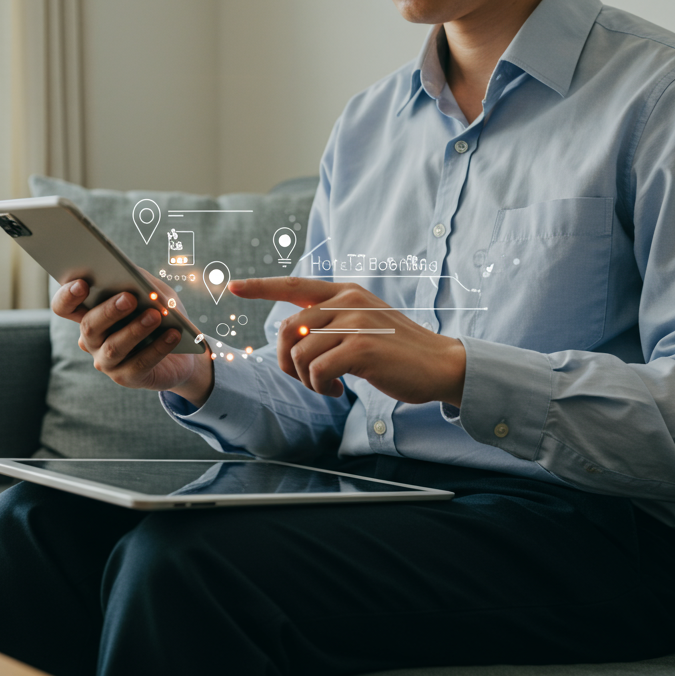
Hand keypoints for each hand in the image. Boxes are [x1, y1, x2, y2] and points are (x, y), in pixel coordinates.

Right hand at [51, 270, 212, 403]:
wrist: (184, 355)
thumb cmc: (164, 317)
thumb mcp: (156, 293)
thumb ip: (144, 282)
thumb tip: (136, 277)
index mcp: (91, 314)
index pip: (65, 306)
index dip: (67, 296)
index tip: (82, 283)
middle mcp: (92, 340)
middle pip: (89, 326)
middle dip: (109, 311)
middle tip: (129, 298)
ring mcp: (106, 362)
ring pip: (114, 347)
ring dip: (135, 330)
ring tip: (155, 315)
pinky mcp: (127, 378)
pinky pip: (139, 364)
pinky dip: (158, 348)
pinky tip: (173, 334)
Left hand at [230, 277, 465, 405]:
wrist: (440, 364)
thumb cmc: (400, 351)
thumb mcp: (365, 324)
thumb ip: (334, 321)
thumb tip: (297, 334)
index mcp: (346, 292)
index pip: (294, 285)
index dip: (261, 287)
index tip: (233, 286)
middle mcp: (348, 300)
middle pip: (288, 328)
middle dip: (287, 361)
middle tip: (307, 378)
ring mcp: (356, 321)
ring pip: (300, 351)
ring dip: (306, 378)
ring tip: (327, 386)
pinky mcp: (362, 346)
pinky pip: (317, 368)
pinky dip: (319, 386)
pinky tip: (336, 390)